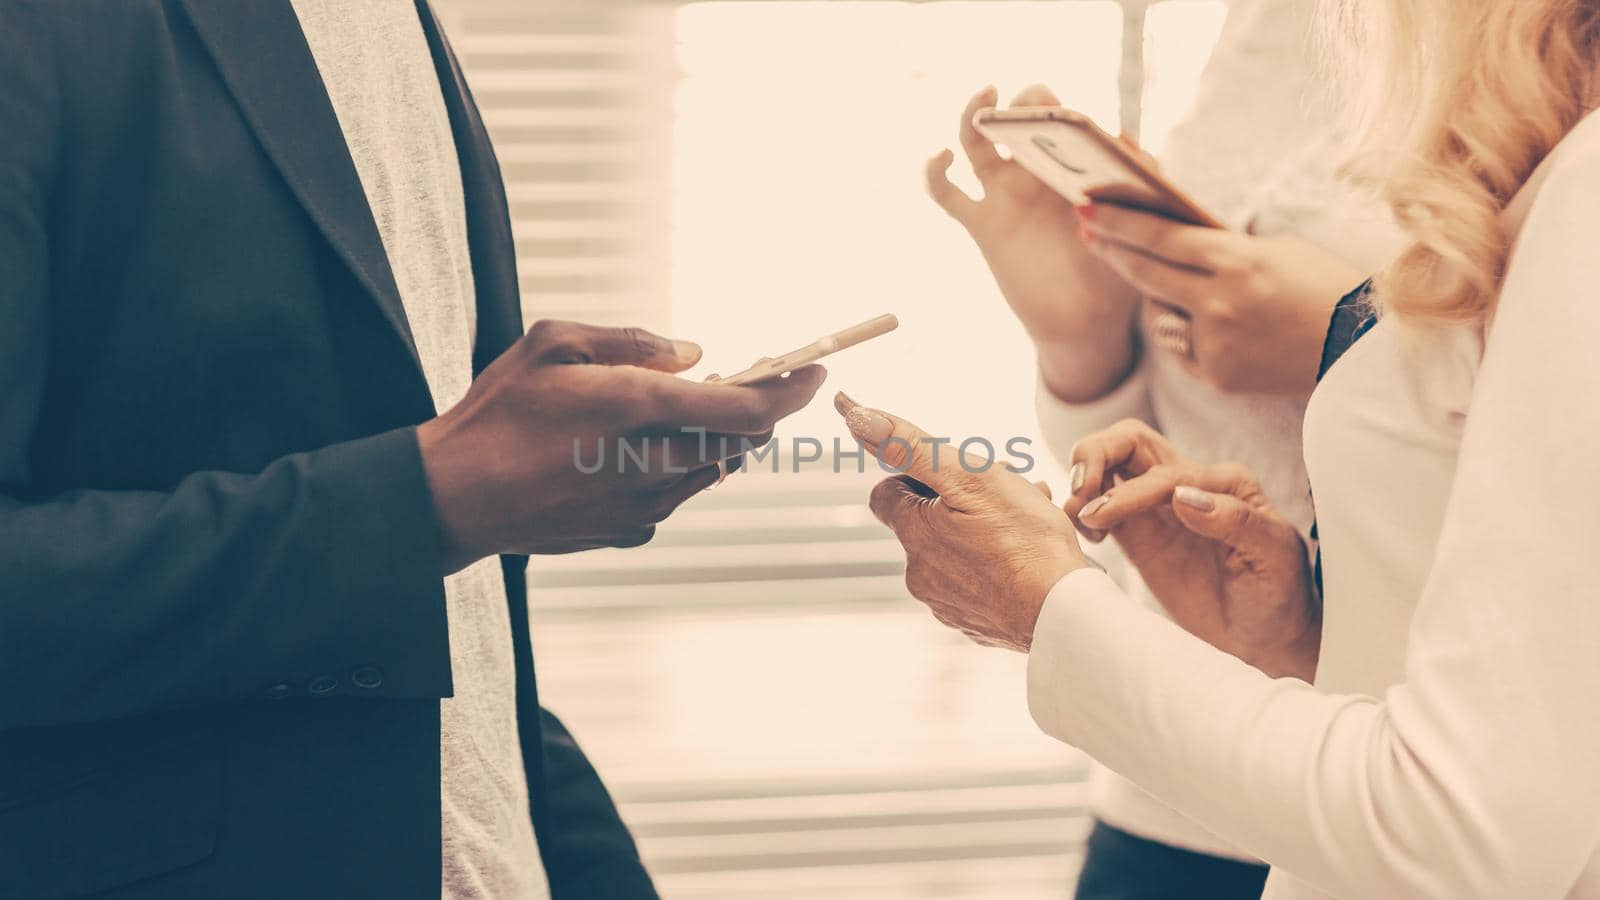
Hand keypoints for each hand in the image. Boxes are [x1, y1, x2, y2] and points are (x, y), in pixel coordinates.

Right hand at [417, 320, 825, 568]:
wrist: (453, 498)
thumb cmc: (496, 412)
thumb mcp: (553, 344)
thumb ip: (632, 341)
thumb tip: (695, 354)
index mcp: (636, 407)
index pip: (745, 407)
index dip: (790, 391)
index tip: (814, 372)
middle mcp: (650, 462)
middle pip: (739, 442)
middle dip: (755, 412)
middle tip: (751, 381)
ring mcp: (643, 505)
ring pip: (711, 470)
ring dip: (716, 440)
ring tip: (691, 409)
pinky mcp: (629, 531)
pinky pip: (675, 494)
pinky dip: (677, 468)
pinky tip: (644, 449)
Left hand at [835, 393, 1094, 651]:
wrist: (1064, 614)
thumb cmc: (1025, 541)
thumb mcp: (969, 476)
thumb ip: (911, 447)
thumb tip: (857, 418)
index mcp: (913, 534)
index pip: (888, 492)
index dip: (917, 477)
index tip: (955, 477)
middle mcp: (919, 573)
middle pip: (927, 522)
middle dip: (960, 503)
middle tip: (1007, 494)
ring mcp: (946, 603)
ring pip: (955, 552)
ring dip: (982, 531)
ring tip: (1027, 523)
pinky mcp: (973, 623)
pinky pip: (976, 584)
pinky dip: (995, 566)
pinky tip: (1027, 558)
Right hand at [926, 86, 1139, 402]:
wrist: (1087, 323)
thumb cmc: (1116, 271)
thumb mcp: (1138, 222)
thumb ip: (1137, 179)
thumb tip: (1120, 135)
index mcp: (1071, 165)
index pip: (1059, 114)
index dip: (1059, 107)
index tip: (1067, 118)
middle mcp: (1034, 172)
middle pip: (1016, 115)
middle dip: (1024, 101)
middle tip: (1034, 109)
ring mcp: (1003, 195)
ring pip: (975, 141)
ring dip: (974, 112)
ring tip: (987, 95)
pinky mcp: (981, 225)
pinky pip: (945, 194)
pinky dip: (934, 172)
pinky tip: (941, 157)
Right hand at [1063, 419, 1319, 678]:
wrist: (1265, 640)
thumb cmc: (1278, 596)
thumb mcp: (1274, 558)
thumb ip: (1236, 521)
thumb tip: (1183, 496)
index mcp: (1224, 483)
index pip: (1163, 474)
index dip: (1129, 492)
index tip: (1102, 518)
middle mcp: (1189, 485)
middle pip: (1129, 440)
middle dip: (1095, 454)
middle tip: (1080, 493)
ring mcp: (1160, 508)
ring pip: (1111, 464)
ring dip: (1084, 479)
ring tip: (1079, 518)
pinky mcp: (1139, 535)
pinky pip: (1102, 506)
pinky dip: (1082, 509)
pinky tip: (1087, 535)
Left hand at [1079, 203, 1364, 395]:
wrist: (1361, 347)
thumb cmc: (1324, 285)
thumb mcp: (1274, 250)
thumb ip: (1220, 248)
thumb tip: (1169, 238)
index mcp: (1237, 262)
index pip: (1160, 237)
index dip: (1118, 222)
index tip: (1086, 207)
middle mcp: (1219, 304)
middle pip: (1145, 273)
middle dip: (1112, 249)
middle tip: (1088, 231)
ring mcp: (1215, 344)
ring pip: (1159, 314)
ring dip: (1160, 297)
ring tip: (1187, 286)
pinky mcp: (1218, 376)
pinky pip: (1181, 348)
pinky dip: (1188, 333)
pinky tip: (1214, 327)